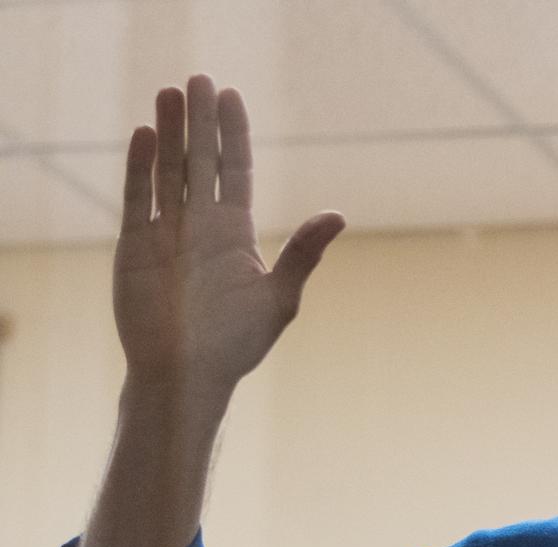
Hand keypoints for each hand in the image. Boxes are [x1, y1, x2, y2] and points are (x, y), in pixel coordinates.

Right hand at [114, 74, 343, 405]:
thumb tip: (339, 214)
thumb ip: (304, 253)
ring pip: (167, 170)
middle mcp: (201, 227)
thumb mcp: (279, 297)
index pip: (235, 171)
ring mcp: (168, 233)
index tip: (231, 96)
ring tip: (170, 93)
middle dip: (200, 121)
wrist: (188, 374)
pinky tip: (145, 135)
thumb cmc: (237, 345)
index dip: (233, 135)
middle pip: (200, 161)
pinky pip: (138, 197)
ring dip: (168, 133)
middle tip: (199, 79)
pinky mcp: (136, 245)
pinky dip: (140, 167)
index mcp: (236, 235)